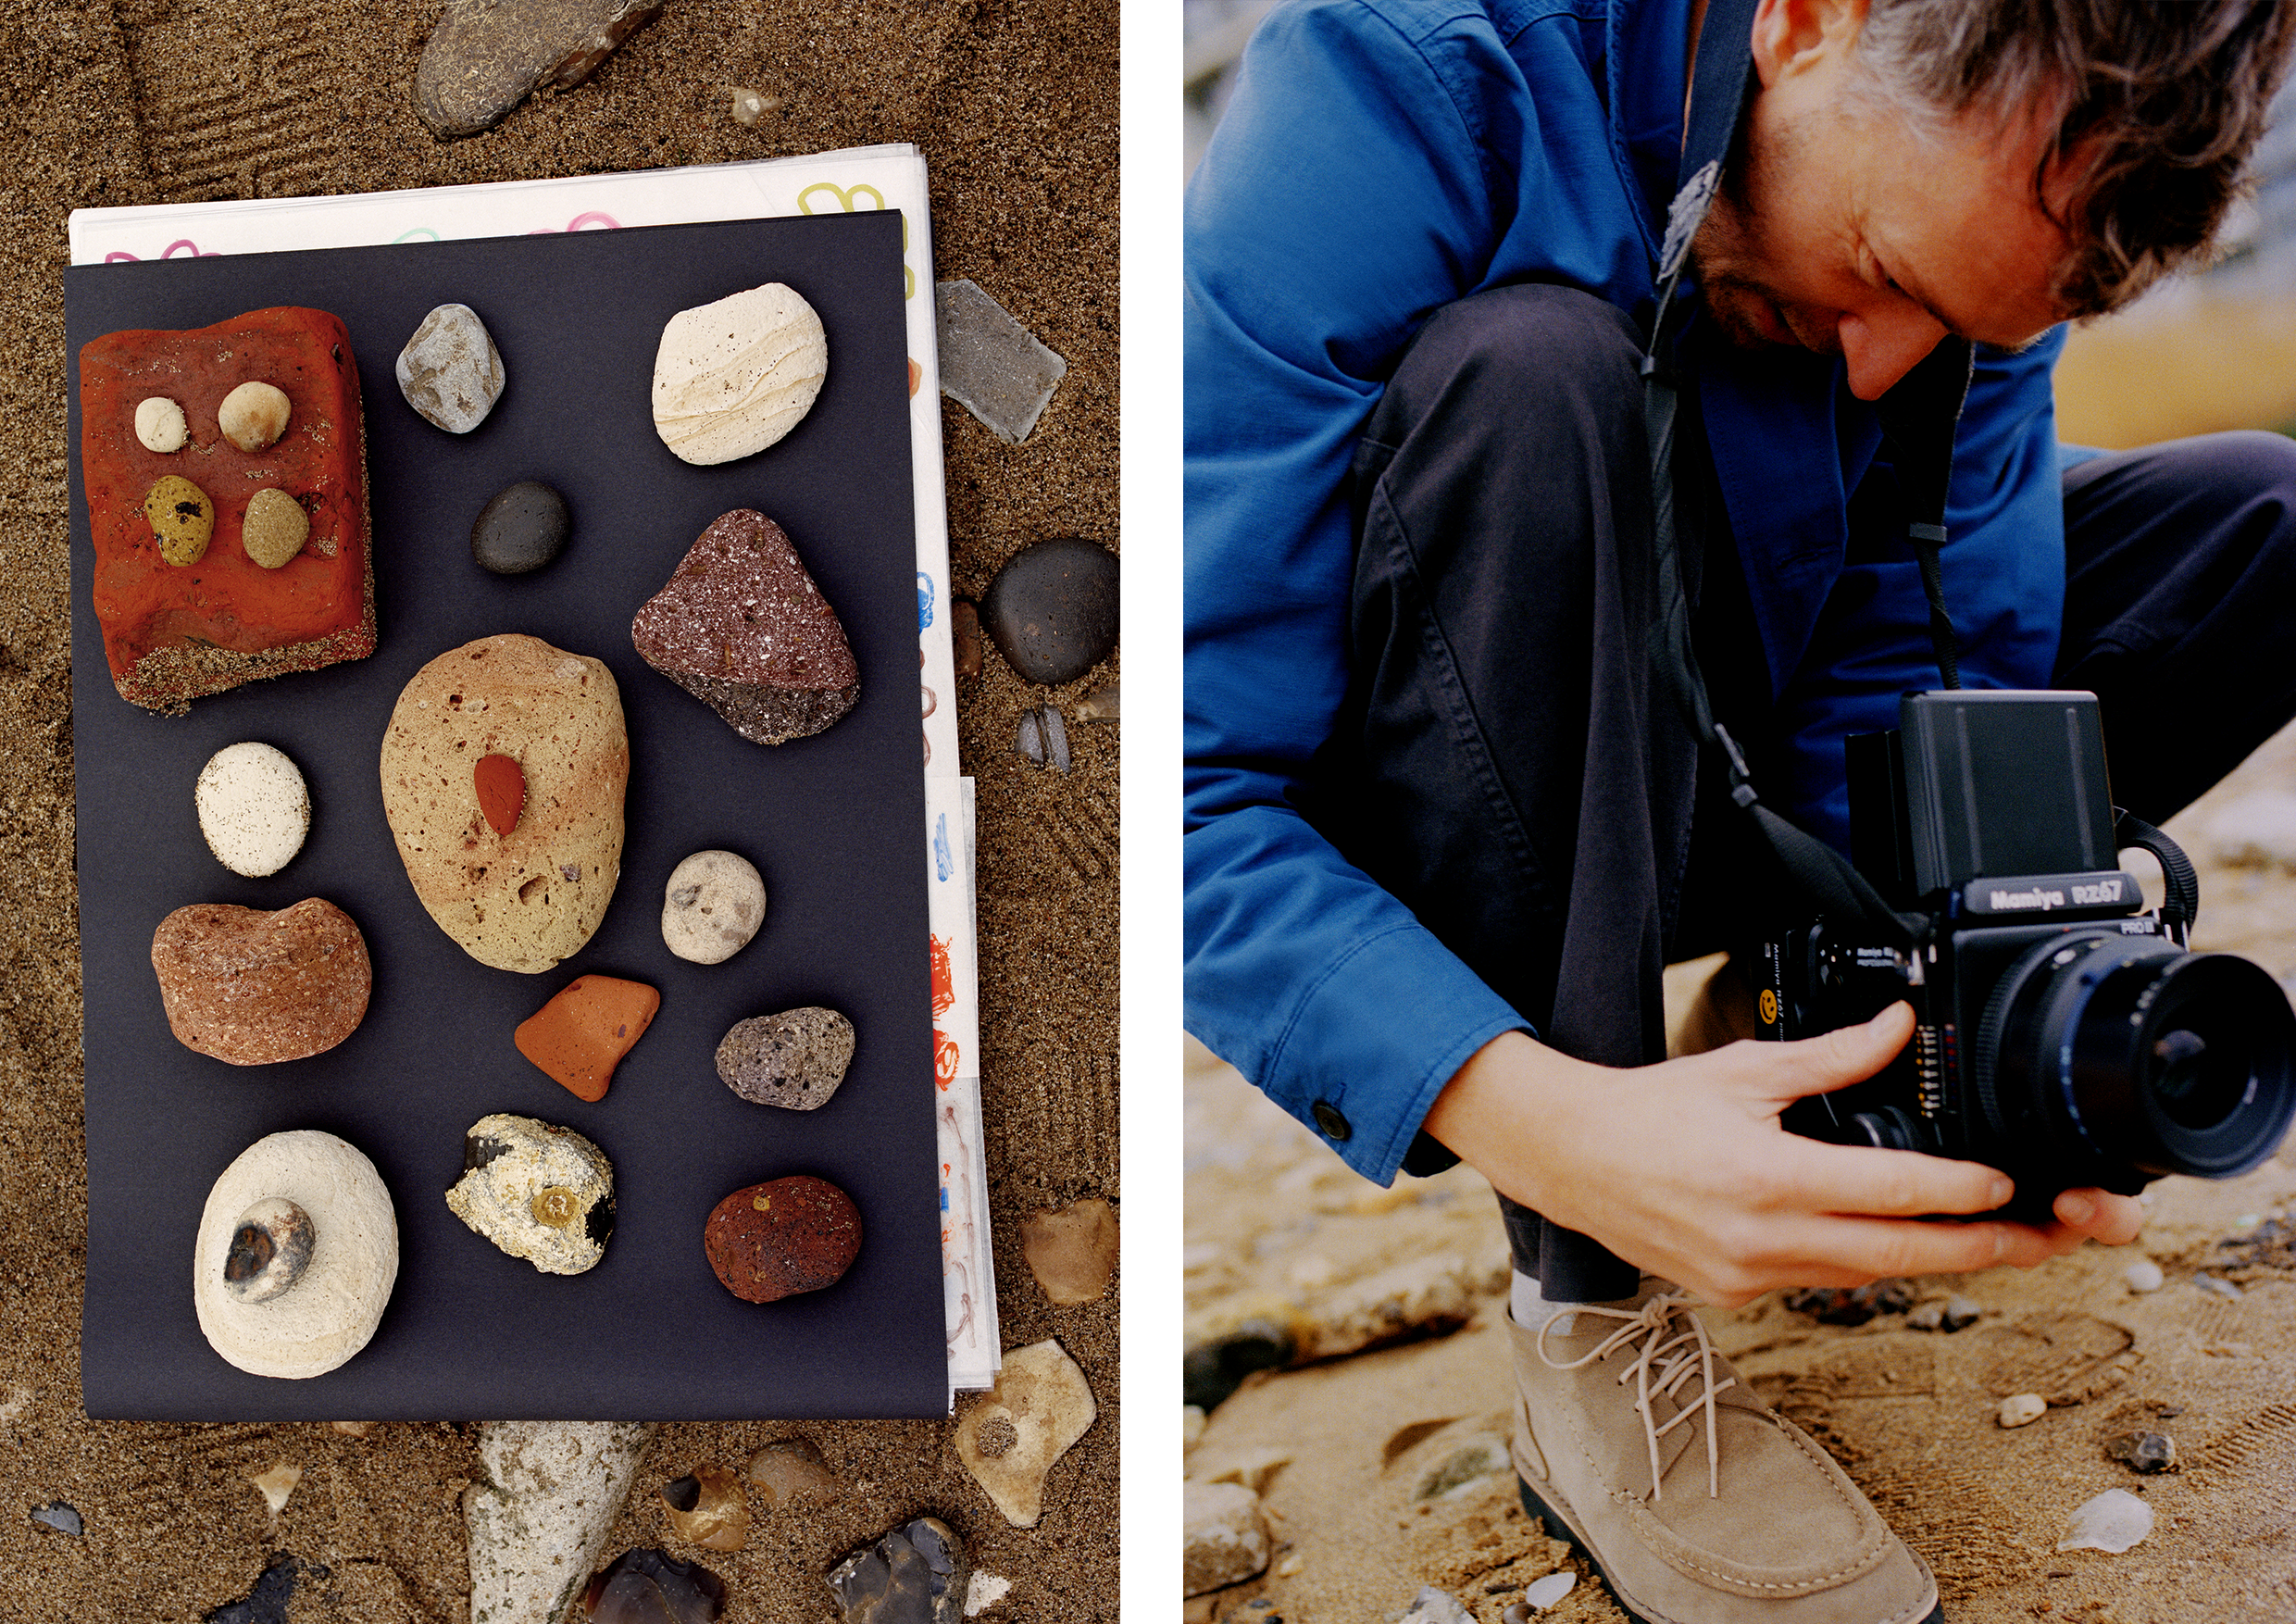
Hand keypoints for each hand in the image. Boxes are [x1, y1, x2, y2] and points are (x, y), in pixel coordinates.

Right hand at [1423, 1003, 2144, 1307]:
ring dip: (1925, 1259)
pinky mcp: (1735, 1293)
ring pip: (1865, 1276)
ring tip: (1986, 1241)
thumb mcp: (1745, 1069)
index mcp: (1769, 1178)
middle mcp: (1763, 1239)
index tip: (2009, 1188)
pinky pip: (1820, 1282)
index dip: (1962, 1195)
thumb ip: (1833, 1055)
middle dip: (1980, 1250)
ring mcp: (1749, 1275)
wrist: (1569, 1158)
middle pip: (1900, 1256)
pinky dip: (1860, 1262)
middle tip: (2040, 1239)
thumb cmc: (1648, 1111)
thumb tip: (1899, 1025)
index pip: (1892, 1194)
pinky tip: (1887, 1242)